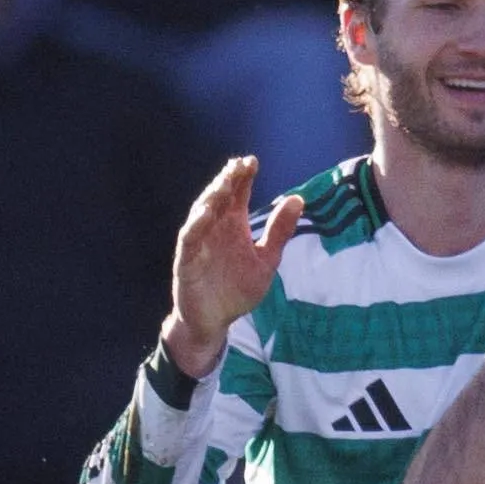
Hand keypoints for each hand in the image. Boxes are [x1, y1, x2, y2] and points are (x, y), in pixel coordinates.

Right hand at [164, 156, 301, 374]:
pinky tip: (206, 214)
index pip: (238, 195)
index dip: (243, 178)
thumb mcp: (266, 259)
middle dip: (227, 181)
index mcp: (234, 226)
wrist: (215, 321)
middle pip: (219, 198)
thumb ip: (279, 231)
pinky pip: (189, 240)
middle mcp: (215, 230)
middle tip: (238, 165)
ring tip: (223, 184)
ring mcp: (199, 244)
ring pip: (201, 214)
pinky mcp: (187, 261)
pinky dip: (196, 226)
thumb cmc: (237, 290)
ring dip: (211, 198)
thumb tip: (298, 198)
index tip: (253, 162)